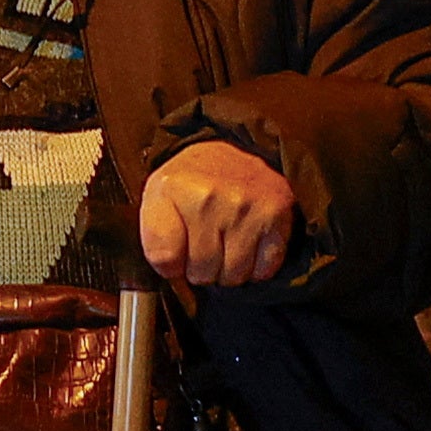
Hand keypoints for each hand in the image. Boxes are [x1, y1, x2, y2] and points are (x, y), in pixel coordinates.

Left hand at [138, 139, 297, 294]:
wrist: (230, 154)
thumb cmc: (189, 184)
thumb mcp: (154, 200)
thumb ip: (154, 241)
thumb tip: (171, 274)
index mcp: (172, 189)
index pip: (165, 259)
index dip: (170, 265)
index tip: (175, 253)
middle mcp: (210, 197)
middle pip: (201, 272)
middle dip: (200, 269)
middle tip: (202, 244)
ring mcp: (247, 206)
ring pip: (233, 276)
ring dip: (228, 270)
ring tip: (224, 244)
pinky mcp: (277, 215)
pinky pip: (264, 270)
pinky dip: (256, 267)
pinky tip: (248, 244)